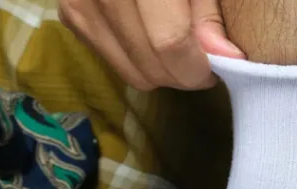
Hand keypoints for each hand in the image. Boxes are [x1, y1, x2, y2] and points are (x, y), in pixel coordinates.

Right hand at [59, 0, 246, 90]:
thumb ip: (208, 12)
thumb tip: (226, 58)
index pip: (170, 42)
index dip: (198, 66)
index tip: (219, 68)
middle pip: (149, 65)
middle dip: (183, 74)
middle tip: (203, 59)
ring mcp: (80, 5)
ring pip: (132, 72)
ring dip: (162, 70)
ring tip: (179, 44)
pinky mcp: (70, 15)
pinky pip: (113, 61)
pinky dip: (138, 58)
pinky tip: (150, 33)